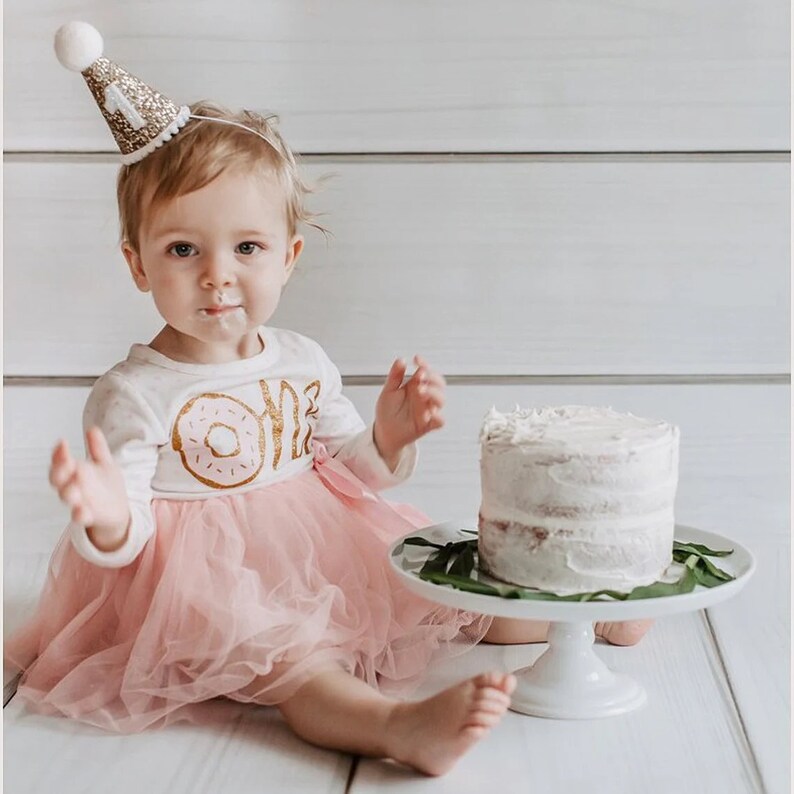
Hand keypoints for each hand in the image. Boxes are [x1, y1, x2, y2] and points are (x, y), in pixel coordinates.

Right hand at [49, 428, 129, 550]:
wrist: (117, 509)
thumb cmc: (105, 486)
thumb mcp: (104, 463)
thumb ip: (98, 448)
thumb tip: (93, 428)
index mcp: (73, 472)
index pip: (60, 461)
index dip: (58, 453)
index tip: (62, 443)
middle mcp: (71, 486)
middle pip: (57, 479)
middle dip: (59, 471)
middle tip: (66, 462)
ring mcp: (78, 501)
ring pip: (66, 497)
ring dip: (68, 492)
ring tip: (74, 487)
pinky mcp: (87, 516)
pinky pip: (79, 516)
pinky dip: (79, 514)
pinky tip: (82, 510)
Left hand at [374, 355, 445, 467]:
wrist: (383, 431)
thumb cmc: (388, 411)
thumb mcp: (388, 391)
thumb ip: (395, 376)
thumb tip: (401, 360)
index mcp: (416, 386)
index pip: (426, 371)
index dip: (424, 364)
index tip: (417, 359)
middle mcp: (424, 397)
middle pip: (438, 383)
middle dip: (432, 377)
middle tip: (420, 376)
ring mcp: (427, 410)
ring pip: (440, 400)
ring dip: (434, 393)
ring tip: (421, 391)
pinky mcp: (428, 425)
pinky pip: (439, 421)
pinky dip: (438, 417)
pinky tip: (430, 413)